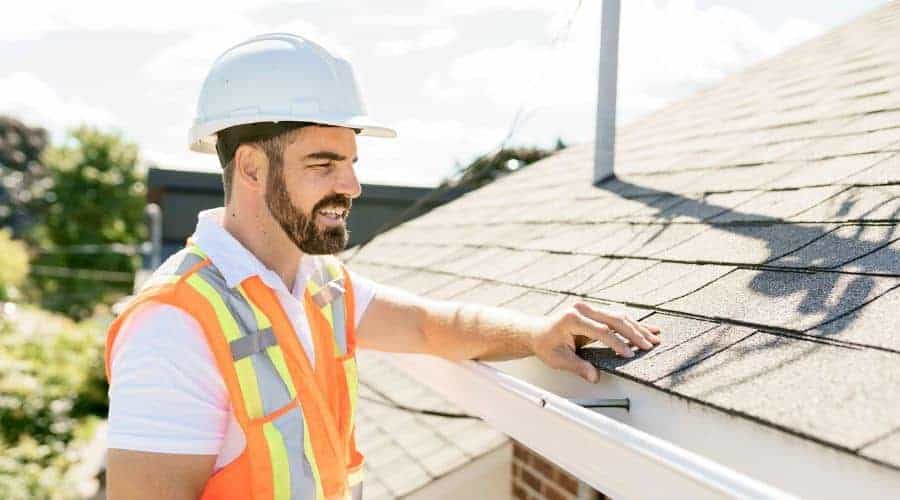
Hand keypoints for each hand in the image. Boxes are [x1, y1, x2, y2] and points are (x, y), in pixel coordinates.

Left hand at [532, 302, 660, 382]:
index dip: (617, 343)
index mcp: (572, 319)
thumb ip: (578, 367)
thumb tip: (594, 377)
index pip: (601, 330)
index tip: (629, 354)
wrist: (538, 332)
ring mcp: (588, 308)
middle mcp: (582, 309)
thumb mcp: (558, 359)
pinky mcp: (594, 311)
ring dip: (637, 327)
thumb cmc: (546, 345)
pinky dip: (632, 324)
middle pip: (614, 319)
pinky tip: (646, 329)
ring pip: (618, 316)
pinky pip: (616, 317)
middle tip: (649, 345)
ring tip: (654, 337)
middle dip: (634, 333)